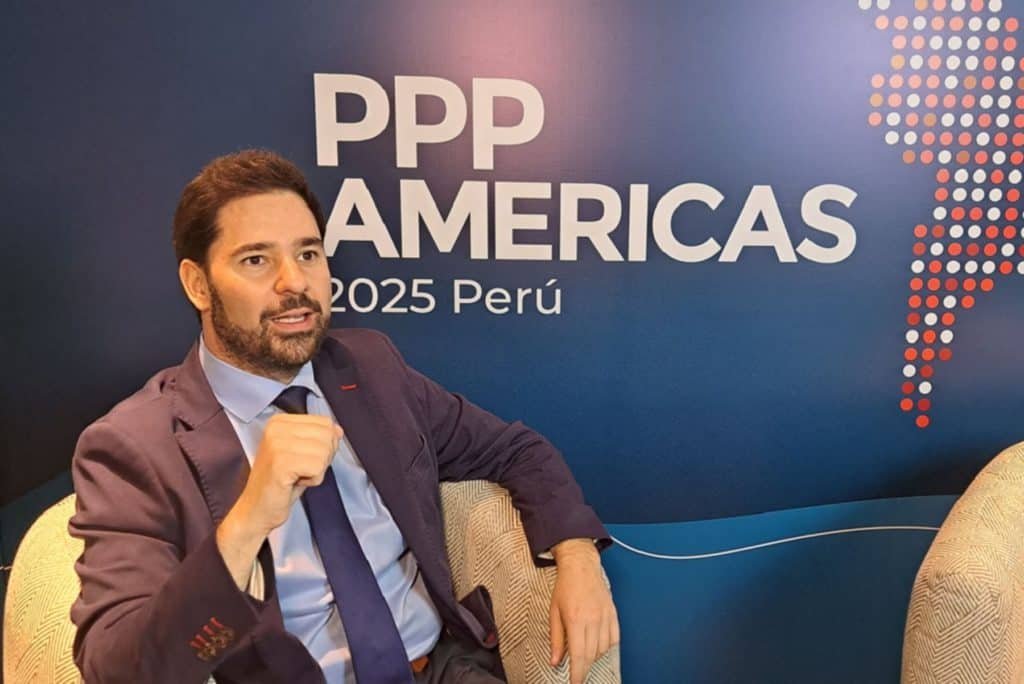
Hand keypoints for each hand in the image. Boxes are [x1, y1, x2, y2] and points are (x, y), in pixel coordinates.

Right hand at [216, 413, 341, 587]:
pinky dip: (313, 480)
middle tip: (301, 470)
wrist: (256, 510)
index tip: (303, 459)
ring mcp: (276, 444)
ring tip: (296, 476)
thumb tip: (337, 430)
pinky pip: (318, 468)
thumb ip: (319, 438)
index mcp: (279, 421)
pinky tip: (294, 483)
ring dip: (317, 471)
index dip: (325, 445)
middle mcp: (276, 428)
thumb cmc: (280, 483)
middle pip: (327, 436)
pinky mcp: (280, 463)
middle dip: (323, 458)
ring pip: (325, 452)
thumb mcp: (302, 454)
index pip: (326, 423)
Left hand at [548, 539, 618, 683]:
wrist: (581, 566)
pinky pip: (614, 638)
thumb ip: (556, 639)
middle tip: (578, 673)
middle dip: (585, 668)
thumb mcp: (554, 612)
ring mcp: (605, 616)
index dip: (578, 673)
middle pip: (592, 655)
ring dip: (594, 656)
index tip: (576, 683)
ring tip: (584, 654)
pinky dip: (606, 646)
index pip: (579, 655)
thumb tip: (555, 661)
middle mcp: (593, 619)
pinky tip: (597, 644)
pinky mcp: (613, 613)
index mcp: (576, 619)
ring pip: (603, 648)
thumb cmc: (564, 587)